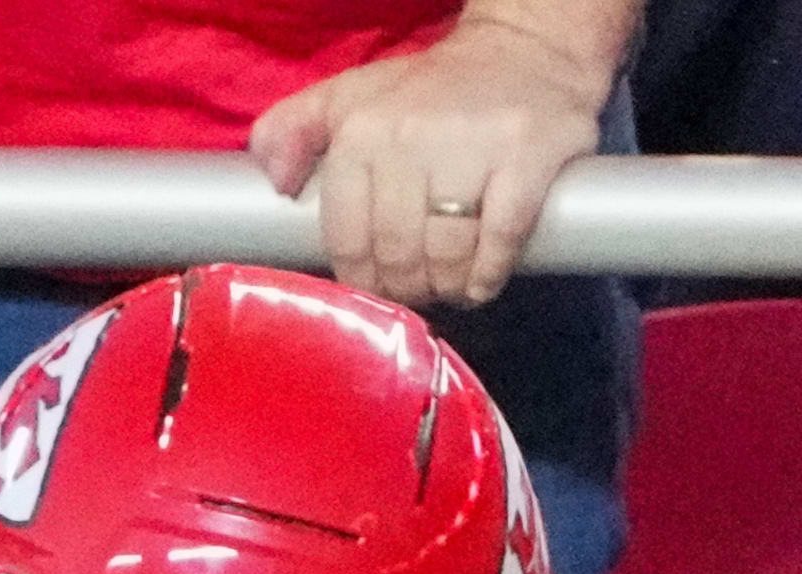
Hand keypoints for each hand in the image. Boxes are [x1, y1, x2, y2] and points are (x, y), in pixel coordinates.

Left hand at [250, 8, 610, 306]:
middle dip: (405, 288)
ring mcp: (470, 148)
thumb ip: (293, 128)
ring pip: (446, 254)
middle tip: (417, 292)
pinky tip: (480, 284)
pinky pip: (499, 240)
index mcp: (361, 130)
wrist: (523, 54)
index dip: (360, 278)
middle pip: (397, 252)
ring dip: (446, 288)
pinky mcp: (526, 158)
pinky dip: (487, 276)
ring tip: (448, 287)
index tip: (376, 289)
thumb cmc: (430, 91)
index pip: (347, 235)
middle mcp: (409, 138)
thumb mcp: (350, 97)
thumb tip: (275, 182)